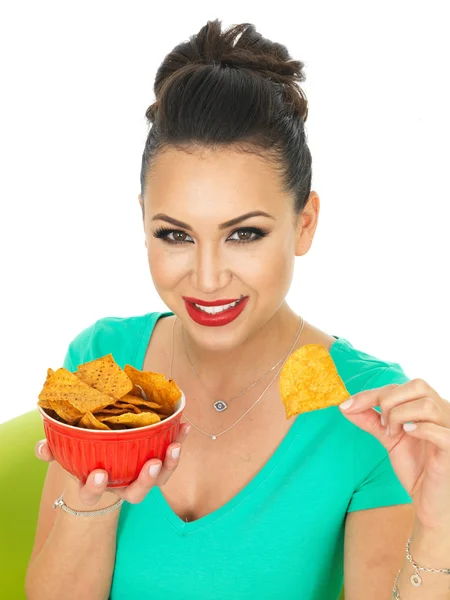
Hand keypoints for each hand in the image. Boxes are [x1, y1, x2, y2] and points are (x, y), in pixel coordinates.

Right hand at [35, 422, 190, 507]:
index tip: (98, 474)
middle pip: (136, 493)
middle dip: (146, 480)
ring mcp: (141, 478)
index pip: (93, 492)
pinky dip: (178, 443)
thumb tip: (41, 448)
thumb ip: (51, 452)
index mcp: (96, 486)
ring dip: (169, 464)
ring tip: (175, 446)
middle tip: (152, 464)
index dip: (95, 486)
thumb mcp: (65, 457)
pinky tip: (184, 427)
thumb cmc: (82, 460)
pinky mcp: (157, 464)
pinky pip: (170, 458)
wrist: (101, 468)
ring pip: (158, 480)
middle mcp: (122, 488)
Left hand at [339, 379, 449, 531]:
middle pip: (417, 386)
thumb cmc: (416, 467)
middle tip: (382, 425)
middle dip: (389, 401)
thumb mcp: (389, 439)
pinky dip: (422, 429)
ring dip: (401, 416)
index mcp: (429, 406)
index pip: (400, 386)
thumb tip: (344, 405)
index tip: (348, 406)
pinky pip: (442, 432)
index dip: (371, 394)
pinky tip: (409, 434)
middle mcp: (444, 413)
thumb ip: (371, 420)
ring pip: (427, 405)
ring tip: (394, 434)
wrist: (430, 503)